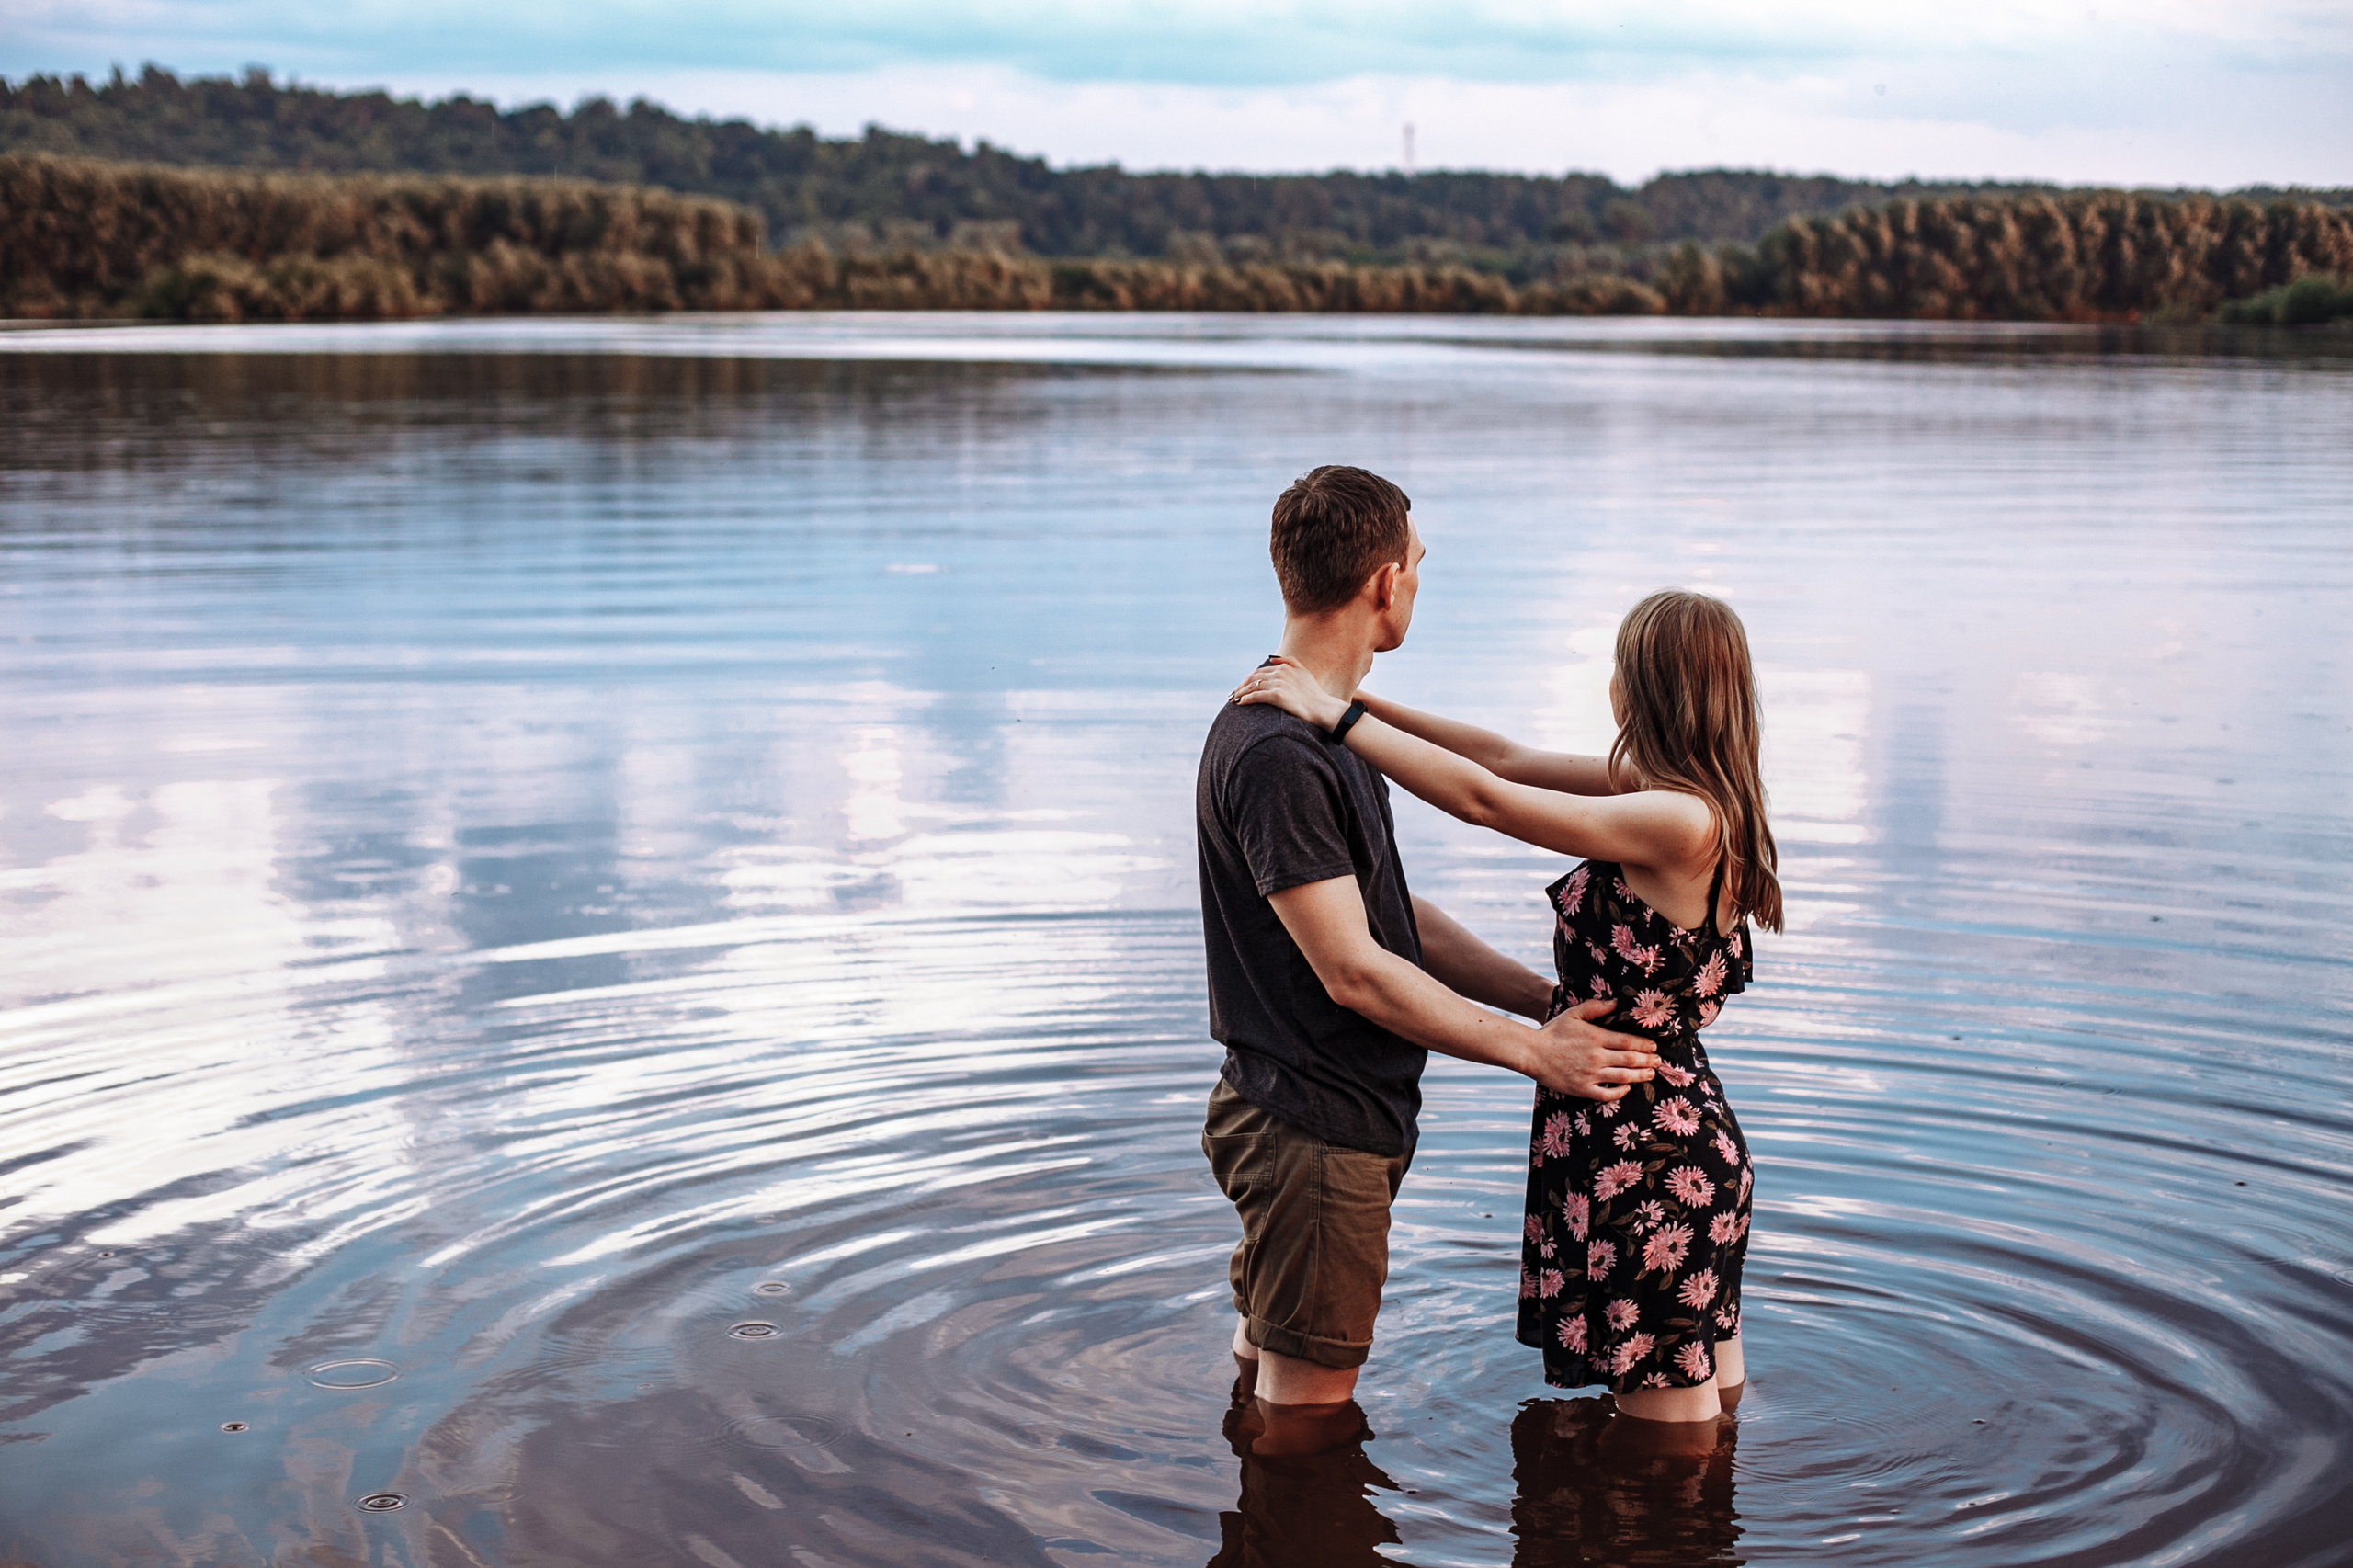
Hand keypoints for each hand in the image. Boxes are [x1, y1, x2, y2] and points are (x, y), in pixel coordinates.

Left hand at [1230, 656, 1349, 729]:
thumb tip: (1271, 658)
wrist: (1322, 708)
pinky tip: (1240, 704)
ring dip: (1240, 693)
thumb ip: (1289, 661)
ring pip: (1252, 686)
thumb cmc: (1314, 693)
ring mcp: (1278, 684)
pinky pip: (1256, 696)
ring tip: (1234, 699)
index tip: (1241, 686)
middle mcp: (1280, 673)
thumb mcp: (1304, 672)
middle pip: (1253, 678)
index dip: (1248, 679)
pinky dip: (1246, 699)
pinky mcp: (1277, 696)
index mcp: (1285, 667)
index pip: (1259, 672)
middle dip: (1241, 685)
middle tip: (1233, 694)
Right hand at [1524, 998, 1657, 1100]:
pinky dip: (1620, 1092)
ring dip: (1640, 1076)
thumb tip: (1615, 1003)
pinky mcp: (1582, 1089)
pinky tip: (1627, 1088)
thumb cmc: (1553, 1032)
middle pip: (1630, 1059)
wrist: (1532, 1053)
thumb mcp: (1573, 1014)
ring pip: (1623, 1077)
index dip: (1644, 1045)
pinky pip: (1606, 1094)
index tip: (1653, 1047)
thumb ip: (1595, 1007)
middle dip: (1648, 1061)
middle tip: (1658, 1061)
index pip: (1628, 1041)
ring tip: (1650, 1074)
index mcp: (1596, 1037)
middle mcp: (1596, 1057)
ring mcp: (1590, 1075)